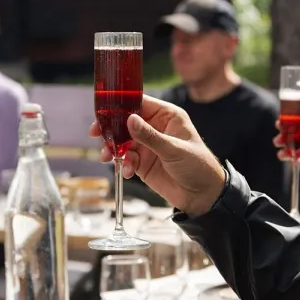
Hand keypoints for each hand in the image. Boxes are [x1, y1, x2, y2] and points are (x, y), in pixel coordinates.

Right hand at [89, 95, 224, 215]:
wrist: (203, 196)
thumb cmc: (198, 166)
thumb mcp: (174, 149)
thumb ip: (150, 136)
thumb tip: (130, 120)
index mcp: (167, 116)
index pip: (140, 103)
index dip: (121, 106)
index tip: (105, 112)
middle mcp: (155, 127)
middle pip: (125, 121)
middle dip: (111, 129)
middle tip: (96, 134)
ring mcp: (148, 145)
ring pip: (122, 141)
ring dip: (113, 148)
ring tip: (108, 157)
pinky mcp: (143, 163)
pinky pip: (126, 159)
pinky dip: (122, 164)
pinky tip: (126, 171)